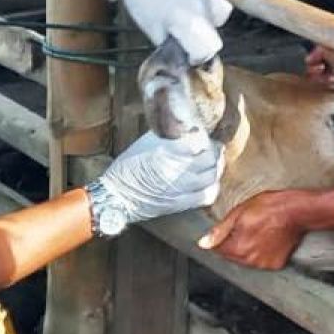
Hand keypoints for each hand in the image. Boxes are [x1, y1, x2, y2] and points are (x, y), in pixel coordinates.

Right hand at [100, 131, 223, 221]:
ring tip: (213, 161)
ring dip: (216, 167)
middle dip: (213, 150)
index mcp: (166, 153)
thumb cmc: (127, 167)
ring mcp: (180, 189)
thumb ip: (167, 136)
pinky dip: (213, 186)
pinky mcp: (181, 203)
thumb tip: (184, 130)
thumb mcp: (144, 143)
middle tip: (211, 146)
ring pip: (212, 176)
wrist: (117, 197)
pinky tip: (210, 180)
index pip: (198, 141)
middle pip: (209, 158)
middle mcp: (176, 171)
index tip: (199, 133)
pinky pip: (207, 196)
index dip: (202, 136)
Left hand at [114, 0, 232, 64]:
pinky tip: (189, 7)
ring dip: (206, 26)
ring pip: (218, 21)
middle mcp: (206, 8)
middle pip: (215, 38)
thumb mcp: (153, 30)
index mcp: (191, 22)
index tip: (185, 56)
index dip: (196, 57)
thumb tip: (181, 60)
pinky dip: (207, 11)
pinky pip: (216, 5)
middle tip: (183, 39)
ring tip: (185, 20)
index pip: (207, 51)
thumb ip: (171, 47)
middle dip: (200, 43)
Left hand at [197, 191, 305, 269]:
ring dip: (248, 248)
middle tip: (247, 225)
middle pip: (232, 255)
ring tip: (260, 230)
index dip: (221, 237)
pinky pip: (261, 260)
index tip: (231, 228)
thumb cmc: (270, 207)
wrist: (297, 211)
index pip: (218, 250)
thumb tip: (204, 243)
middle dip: (234, 243)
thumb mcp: (240, 212)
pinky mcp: (276, 264)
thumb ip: (220, 230)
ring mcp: (264, 265)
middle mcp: (250, 261)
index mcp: (238, 248)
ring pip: (246, 259)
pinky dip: (262, 252)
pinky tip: (268, 238)